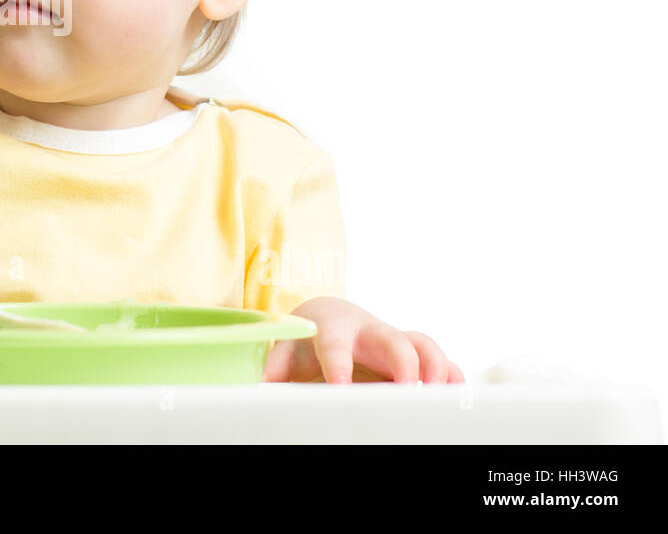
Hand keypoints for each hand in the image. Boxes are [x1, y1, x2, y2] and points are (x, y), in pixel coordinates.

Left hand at [262, 296, 464, 383]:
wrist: (329, 317)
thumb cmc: (306, 340)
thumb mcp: (286, 351)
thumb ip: (272, 369)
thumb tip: (256, 389)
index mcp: (333, 331)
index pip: (335, 346)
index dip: (338, 366)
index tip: (342, 389)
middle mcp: (369, 332)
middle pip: (390, 339)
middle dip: (401, 361)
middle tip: (406, 389)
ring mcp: (394, 340)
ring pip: (422, 343)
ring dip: (434, 366)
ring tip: (437, 393)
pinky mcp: (414, 353)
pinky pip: (441, 359)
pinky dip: (452, 374)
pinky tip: (457, 395)